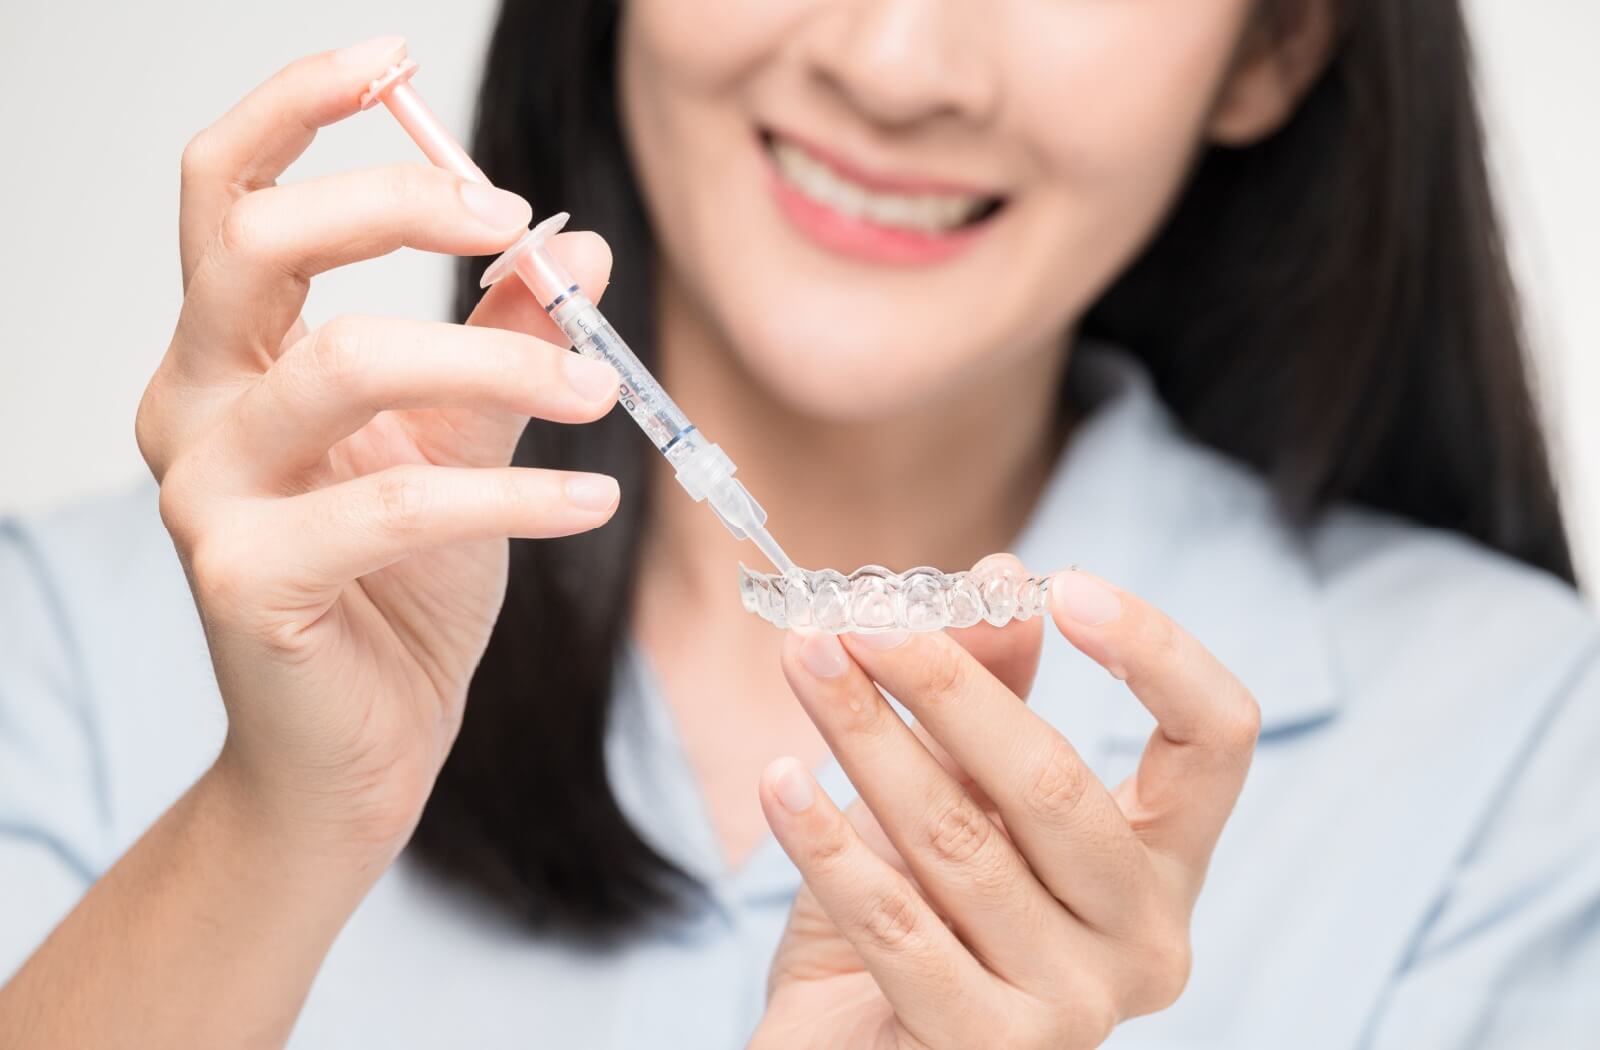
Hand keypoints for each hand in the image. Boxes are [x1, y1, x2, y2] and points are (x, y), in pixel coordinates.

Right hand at [138, 38, 621, 859]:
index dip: (297, 109)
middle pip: (261, 244)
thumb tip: (573, 245)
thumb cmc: (401, 592)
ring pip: (342, 363)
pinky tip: (591, 501)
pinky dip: (515, 492)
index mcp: (232, 358)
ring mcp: (205, 496)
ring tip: (594, 389)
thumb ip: (504, 344)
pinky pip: (395, 502)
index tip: (395, 60)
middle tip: (513, 224)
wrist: (362, 751)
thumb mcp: (462, 445)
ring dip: (494, 358)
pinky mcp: (245, 579)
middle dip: (398, 205)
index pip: (226, 195)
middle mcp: (193, 407)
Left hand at [753, 556, 1260, 1048]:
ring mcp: (1074, 1007)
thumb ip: (991, 696)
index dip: (1157, 652)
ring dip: (867, 737)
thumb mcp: (960, 794)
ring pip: (959, 840)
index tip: (1067, 586)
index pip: (1214, 742)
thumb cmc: (919, 914)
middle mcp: (1142, 940)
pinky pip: (894, 924)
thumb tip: (1002, 580)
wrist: (853, 1048)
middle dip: (947, 684)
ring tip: (806, 661)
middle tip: (863, 618)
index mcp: (1160, 866)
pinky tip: (780, 779)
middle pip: (1058, 782)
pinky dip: (827, 843)